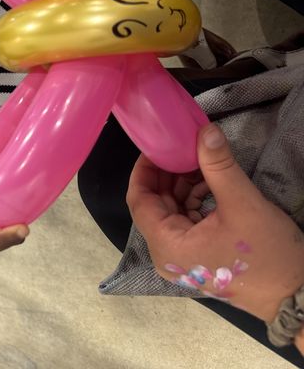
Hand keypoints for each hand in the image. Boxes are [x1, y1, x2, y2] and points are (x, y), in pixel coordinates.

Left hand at [127, 123, 303, 324]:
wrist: (298, 296)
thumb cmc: (268, 255)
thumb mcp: (242, 204)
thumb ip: (219, 166)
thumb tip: (205, 130)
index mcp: (166, 245)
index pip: (139, 200)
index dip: (144, 170)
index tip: (156, 145)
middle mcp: (167, 254)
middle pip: (154, 205)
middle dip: (167, 174)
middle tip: (182, 147)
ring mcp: (183, 257)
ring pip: (172, 211)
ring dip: (183, 185)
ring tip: (200, 160)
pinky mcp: (199, 256)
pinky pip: (187, 221)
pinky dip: (195, 200)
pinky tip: (210, 182)